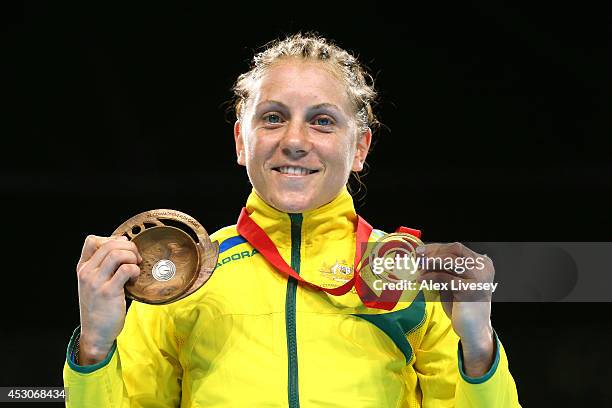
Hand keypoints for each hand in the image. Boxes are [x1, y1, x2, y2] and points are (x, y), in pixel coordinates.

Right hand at [76, 235, 141, 363]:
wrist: (96, 333)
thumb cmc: (101, 307)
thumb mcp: (95, 284)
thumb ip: (104, 266)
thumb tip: (125, 245)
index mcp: (83, 268)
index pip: (92, 240)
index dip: (112, 239)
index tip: (123, 250)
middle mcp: (87, 272)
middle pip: (110, 244)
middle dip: (129, 247)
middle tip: (136, 259)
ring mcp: (96, 282)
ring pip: (118, 254)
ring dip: (133, 258)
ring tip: (135, 268)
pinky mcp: (108, 292)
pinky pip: (126, 269)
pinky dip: (135, 270)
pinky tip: (134, 280)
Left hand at [416, 242, 495, 375]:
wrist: (473, 328)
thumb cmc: (462, 305)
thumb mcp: (454, 281)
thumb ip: (445, 268)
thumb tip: (423, 256)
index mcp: (482, 262)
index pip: (457, 248)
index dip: (437, 247)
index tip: (421, 250)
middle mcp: (483, 267)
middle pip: (454, 250)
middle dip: (433, 252)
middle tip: (418, 257)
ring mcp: (478, 277)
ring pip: (449, 260)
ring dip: (430, 263)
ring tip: (418, 268)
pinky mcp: (469, 289)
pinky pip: (444, 277)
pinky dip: (430, 277)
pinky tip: (421, 280)